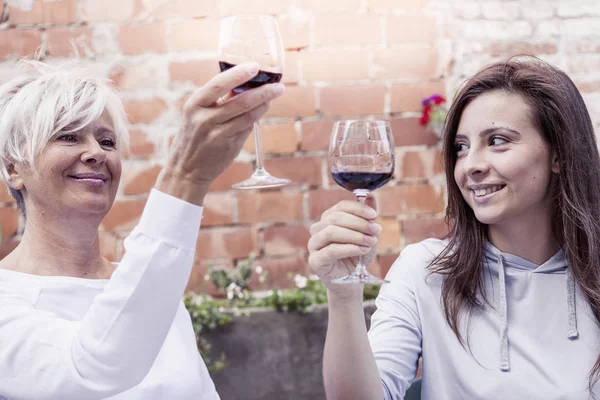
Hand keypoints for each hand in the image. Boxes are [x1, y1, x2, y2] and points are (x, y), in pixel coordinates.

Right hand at [155, 62, 284, 204]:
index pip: (218, 84)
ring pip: (247, 116)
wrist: (185, 169)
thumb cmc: (194, 136)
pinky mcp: (228, 147)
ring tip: (274, 95)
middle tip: (278, 85)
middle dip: (263, 91)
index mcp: (195, 104)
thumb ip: (218, 99)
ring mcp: (217, 134)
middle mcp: (204, 119)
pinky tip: (262, 110)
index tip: (254, 66)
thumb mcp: (197, 114)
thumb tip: (243, 82)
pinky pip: (246, 129)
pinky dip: (255, 118)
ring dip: (264, 104)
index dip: (238, 74)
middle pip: (240, 101)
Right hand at [308, 197, 380, 298]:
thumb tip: (371, 195)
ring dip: (355, 235)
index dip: (358, 208)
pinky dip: (350, 248)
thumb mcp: (366, 234)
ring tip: (370, 241)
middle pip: (335, 218)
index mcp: (328, 219)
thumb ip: (367, 216)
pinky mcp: (315, 260)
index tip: (374, 215)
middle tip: (375, 229)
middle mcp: (318, 229)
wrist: (352, 281)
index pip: (340, 206)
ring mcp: (313, 245)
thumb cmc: (358, 256)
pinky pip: (331, 250)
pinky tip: (363, 250)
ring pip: (331, 232)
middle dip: (359, 222)